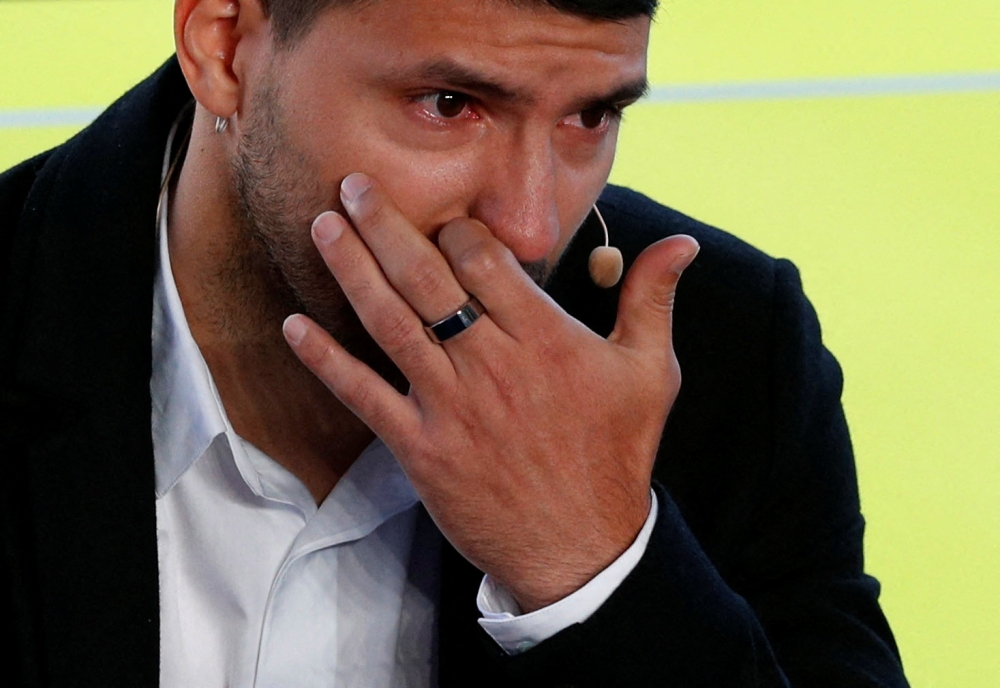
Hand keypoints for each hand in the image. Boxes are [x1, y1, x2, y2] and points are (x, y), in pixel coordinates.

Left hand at [283, 173, 698, 611]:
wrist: (580, 547)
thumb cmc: (615, 457)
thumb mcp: (651, 374)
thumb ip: (653, 301)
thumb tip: (681, 242)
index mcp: (544, 338)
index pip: (486, 261)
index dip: (457, 229)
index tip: (442, 214)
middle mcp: (491, 363)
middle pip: (427, 277)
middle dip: (385, 225)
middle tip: (352, 184)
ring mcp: (450, 406)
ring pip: (390, 322)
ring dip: (351, 271)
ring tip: (324, 228)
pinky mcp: (419, 448)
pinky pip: (364, 395)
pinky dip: (326, 360)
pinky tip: (295, 327)